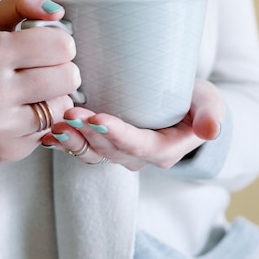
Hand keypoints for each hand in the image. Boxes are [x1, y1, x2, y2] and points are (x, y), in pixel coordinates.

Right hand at [0, 0, 80, 164]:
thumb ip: (19, 3)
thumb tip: (55, 8)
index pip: (60, 45)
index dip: (60, 43)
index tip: (48, 47)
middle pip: (68, 76)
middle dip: (63, 70)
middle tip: (45, 69)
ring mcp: (0, 125)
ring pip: (63, 106)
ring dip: (56, 97)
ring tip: (36, 92)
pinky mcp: (7, 149)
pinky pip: (49, 130)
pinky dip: (44, 121)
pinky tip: (24, 112)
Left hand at [42, 78, 224, 170]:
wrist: (184, 106)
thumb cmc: (196, 101)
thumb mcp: (210, 102)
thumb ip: (211, 114)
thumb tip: (211, 130)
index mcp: (163, 150)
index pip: (139, 146)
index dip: (118, 134)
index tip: (98, 119)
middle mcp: (137, 156)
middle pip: (109, 149)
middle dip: (87, 133)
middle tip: (68, 114)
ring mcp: (118, 152)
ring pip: (91, 152)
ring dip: (71, 140)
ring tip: (53, 125)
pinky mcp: (104, 144)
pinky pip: (82, 148)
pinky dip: (64, 142)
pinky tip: (47, 133)